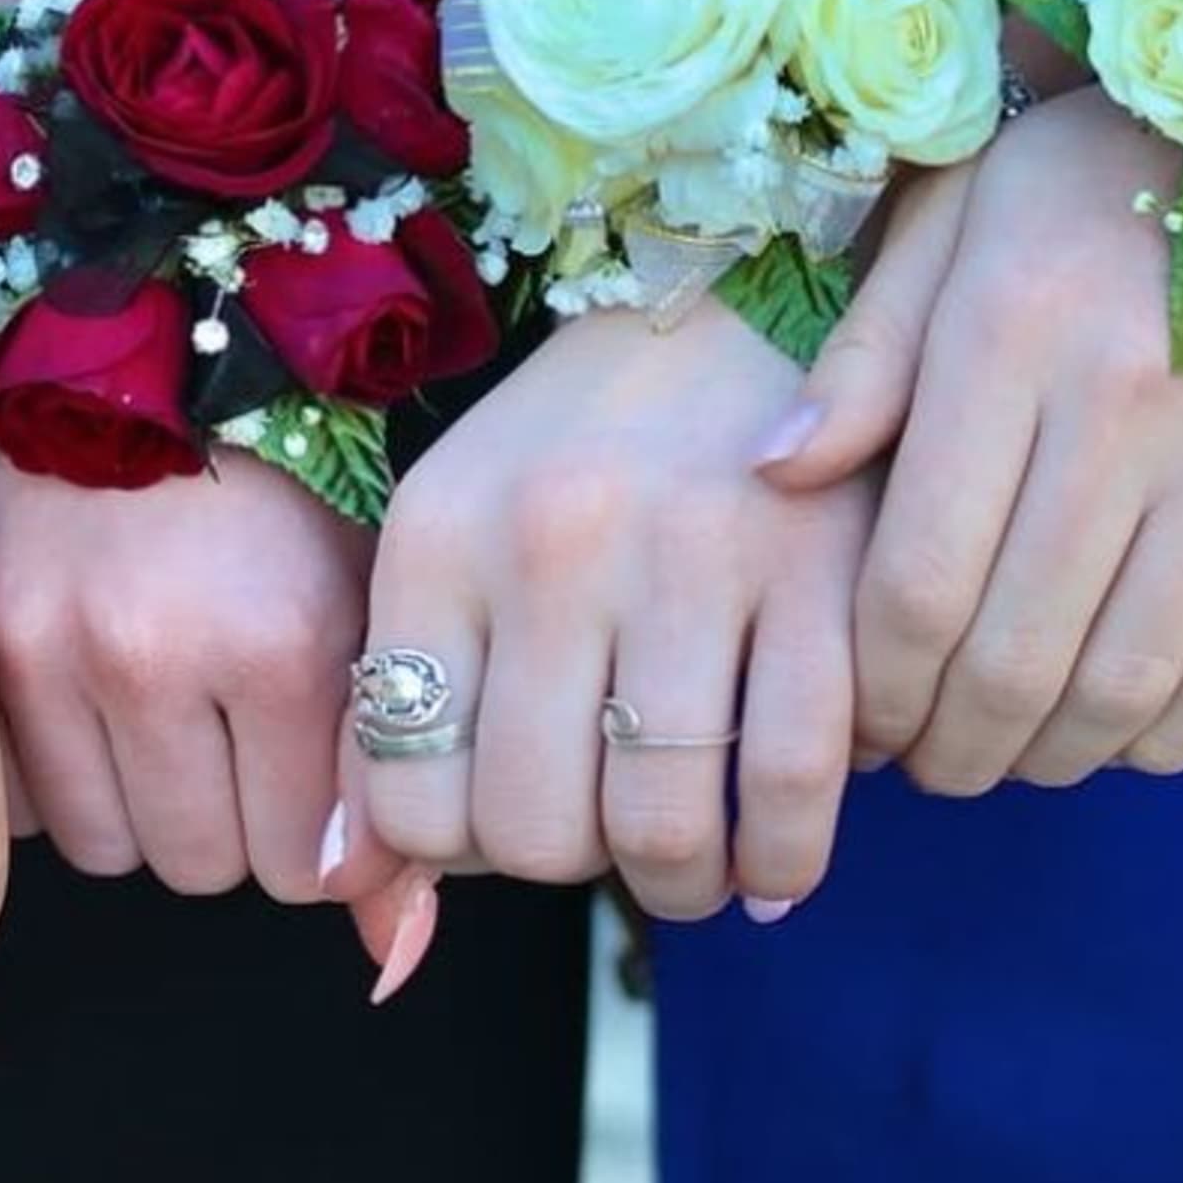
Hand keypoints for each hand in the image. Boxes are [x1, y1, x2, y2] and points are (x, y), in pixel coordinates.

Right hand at [0, 446, 370, 902]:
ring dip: (138, 807)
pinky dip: (57, 780)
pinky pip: (25, 812)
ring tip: (149, 705)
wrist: (110, 405)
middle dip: (224, 822)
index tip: (298, 771)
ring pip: (113, 854)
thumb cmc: (251, 515)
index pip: (309, 866)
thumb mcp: (350, 610)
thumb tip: (391, 948)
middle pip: (207, 870)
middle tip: (219, 727)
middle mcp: (161, 652)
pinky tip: (79, 697)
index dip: (312, 833)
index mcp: (283, 637)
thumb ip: (383, 774)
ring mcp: (51, 658)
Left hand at [350, 305, 874, 922]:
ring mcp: (691, 558)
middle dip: (575, 865)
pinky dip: (786, 857)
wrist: (734, 301)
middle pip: (536, 834)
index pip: (411, 793)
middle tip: (608, 827)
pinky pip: (796, 791)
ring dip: (682, 882)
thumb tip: (361, 882)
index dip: (463, 845)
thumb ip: (406, 686)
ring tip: (693, 855)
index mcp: (440, 535)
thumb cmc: (578, 443)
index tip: (510, 814)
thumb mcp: (458, 525)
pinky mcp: (821, 573)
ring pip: (665, 833)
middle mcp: (552, 544)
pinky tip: (773, 850)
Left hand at [762, 86, 1182, 789]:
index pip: (918, 576)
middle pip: (1015, 653)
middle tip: (922, 765)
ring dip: (1052, 753)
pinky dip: (1174, 731)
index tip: (857, 724)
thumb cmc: (1078, 176)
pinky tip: (1117, 733)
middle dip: (952, 744)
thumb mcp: (947, 225)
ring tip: (1002, 758)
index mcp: (1007, 344)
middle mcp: (1126, 411)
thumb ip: (863, 358)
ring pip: (1131, 681)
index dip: (878, 685)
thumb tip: (771, 473)